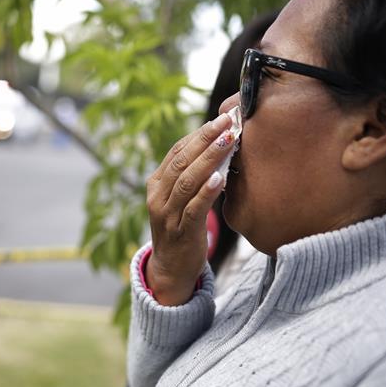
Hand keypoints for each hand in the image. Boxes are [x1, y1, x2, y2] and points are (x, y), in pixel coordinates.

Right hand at [145, 112, 235, 304]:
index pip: (177, 150)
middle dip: (206, 138)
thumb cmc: (182, 228)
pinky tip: (220, 178)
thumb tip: (222, 146)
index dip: (199, 133)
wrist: (171, 268)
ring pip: (187, 180)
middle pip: (181, 160)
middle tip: (228, 122)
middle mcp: (157, 196)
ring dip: (209, 159)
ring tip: (229, 141)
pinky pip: (193, 208)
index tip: (222, 118)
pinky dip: (206, 192)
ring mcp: (167, 214)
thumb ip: (193, 176)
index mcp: (156, 183)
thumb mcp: (181, 198)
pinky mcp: (180, 232)